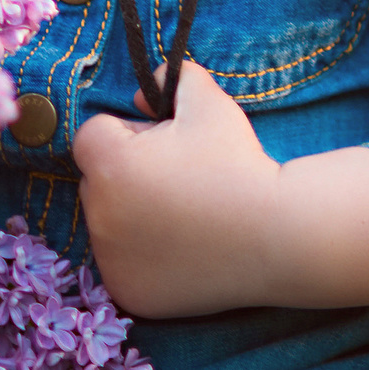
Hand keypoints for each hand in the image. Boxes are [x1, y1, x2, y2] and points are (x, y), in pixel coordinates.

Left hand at [72, 62, 284, 315]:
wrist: (275, 235)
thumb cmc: (237, 164)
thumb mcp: (208, 102)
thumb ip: (173, 77)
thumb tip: (146, 87)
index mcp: (110, 165)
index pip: (93, 135)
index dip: (128, 132)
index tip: (165, 142)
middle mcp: (99, 216)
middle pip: (98, 181)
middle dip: (128, 173)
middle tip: (180, 178)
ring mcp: (110, 260)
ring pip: (109, 224)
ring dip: (134, 214)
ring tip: (187, 214)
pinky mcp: (127, 291)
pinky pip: (123, 264)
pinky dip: (144, 256)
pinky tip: (185, 248)